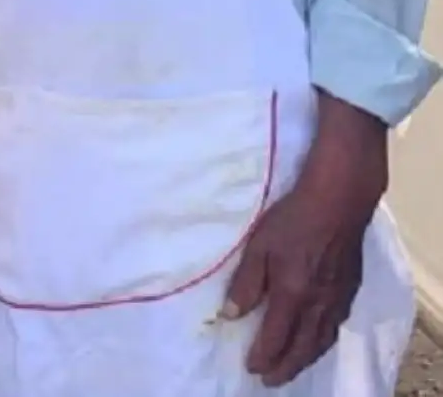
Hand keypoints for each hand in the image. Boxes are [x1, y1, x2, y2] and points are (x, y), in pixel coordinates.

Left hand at [221, 94, 387, 386]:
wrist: (338, 202)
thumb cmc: (292, 220)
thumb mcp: (258, 247)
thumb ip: (245, 284)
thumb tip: (230, 315)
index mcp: (292, 295)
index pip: (276, 338)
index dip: (263, 356)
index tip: (251, 368)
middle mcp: (318, 305)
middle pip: (302, 348)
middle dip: (285, 367)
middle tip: (270, 380)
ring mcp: (337, 299)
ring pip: (322, 341)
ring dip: (305, 358)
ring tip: (291, 367)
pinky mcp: (350, 290)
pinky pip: (335, 327)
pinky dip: (323, 341)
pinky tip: (316, 339)